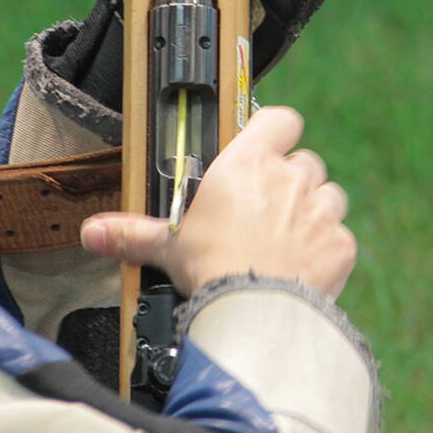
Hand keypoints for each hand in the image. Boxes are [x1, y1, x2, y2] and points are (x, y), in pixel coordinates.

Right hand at [78, 106, 355, 298]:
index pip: (278, 119)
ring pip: (328, 195)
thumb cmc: (212, 270)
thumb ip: (132, 234)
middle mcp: (290, 178)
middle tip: (264, 210)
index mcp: (249, 165)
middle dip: (289, 181)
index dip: (274, 129)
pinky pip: (340, 236)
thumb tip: (92, 233)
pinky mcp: (340, 244)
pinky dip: (326, 249)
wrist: (255, 312)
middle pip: (303, 161)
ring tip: (286, 237)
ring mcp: (321, 210)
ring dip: (313, 210)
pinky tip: (303, 266)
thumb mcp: (167, 247)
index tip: (263, 146)